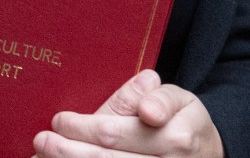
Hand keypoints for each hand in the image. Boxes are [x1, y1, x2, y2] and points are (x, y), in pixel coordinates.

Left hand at [31, 70, 224, 156]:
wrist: (208, 155)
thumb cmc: (183, 121)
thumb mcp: (178, 101)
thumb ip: (159, 99)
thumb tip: (147, 108)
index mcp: (175, 138)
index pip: (115, 134)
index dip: (83, 128)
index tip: (59, 120)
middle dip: (68, 151)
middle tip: (41, 139)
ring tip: (43, 156)